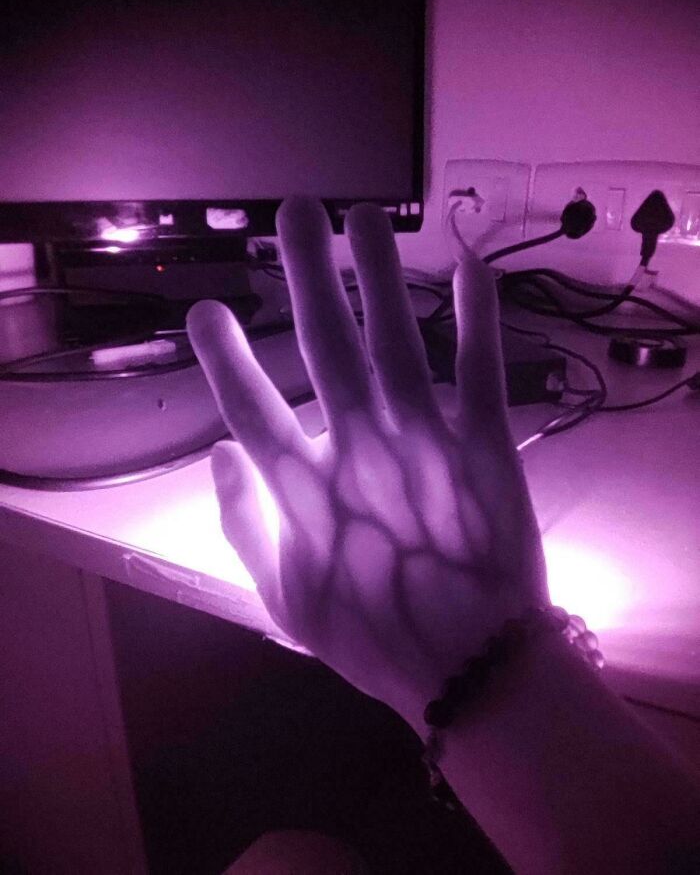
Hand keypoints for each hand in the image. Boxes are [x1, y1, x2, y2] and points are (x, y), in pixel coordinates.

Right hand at [187, 197, 547, 731]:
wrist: (474, 666)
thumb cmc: (374, 636)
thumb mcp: (284, 600)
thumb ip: (244, 526)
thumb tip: (219, 452)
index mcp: (306, 490)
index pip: (251, 407)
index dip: (225, 355)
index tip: (207, 306)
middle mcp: (361, 449)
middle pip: (327, 347)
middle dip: (308, 273)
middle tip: (295, 212)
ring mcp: (427, 442)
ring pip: (398, 342)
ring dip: (380, 274)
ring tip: (365, 217)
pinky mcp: (486, 445)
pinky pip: (482, 370)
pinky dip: (478, 316)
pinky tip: (472, 264)